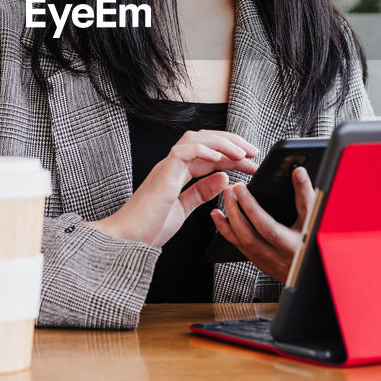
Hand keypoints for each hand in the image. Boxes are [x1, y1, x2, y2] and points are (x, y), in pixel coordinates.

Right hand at [92, 130, 258, 247]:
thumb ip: (201, 192)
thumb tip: (224, 178)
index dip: (232, 156)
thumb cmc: (148, 228)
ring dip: (222, 143)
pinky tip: (221, 158)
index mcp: (177, 174)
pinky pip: (184, 151)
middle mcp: (172, 166)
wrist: (126, 241)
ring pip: (196, 139)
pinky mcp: (163, 174)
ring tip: (242, 153)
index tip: (252, 164)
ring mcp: (166, 167)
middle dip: (232, 143)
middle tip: (254, 153)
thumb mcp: (183, 209)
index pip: (209, 155)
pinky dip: (204, 150)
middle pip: (204, 140)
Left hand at [210, 165, 315, 282]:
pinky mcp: (260, 262)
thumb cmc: (317, 244)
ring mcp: (265, 262)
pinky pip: (240, 249)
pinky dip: (229, 234)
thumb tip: (297, 172)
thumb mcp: (314, 220)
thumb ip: (305, 196)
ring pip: (241, 244)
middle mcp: (275, 257)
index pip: (266, 227)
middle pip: (247, 236)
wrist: (314, 272)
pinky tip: (223, 222)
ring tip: (218, 207)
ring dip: (226, 224)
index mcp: (290, 246)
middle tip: (228, 191)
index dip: (251, 208)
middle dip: (234, 211)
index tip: (240, 189)